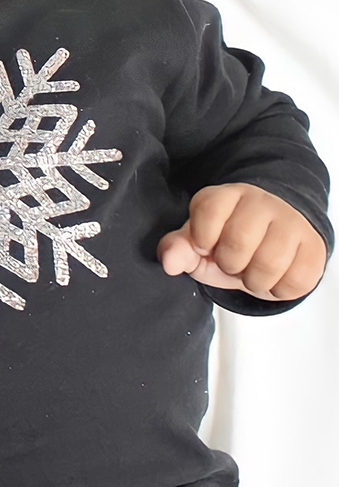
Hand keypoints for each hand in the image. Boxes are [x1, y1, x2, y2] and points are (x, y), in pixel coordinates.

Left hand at [158, 183, 326, 301]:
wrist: (272, 242)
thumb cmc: (229, 242)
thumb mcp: (198, 245)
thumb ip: (178, 249)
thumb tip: (170, 262)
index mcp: (226, 196)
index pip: (208, 210)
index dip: (202, 239)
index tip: (205, 245)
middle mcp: (261, 202)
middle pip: (239, 241)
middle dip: (229, 263)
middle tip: (232, 262)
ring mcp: (292, 222)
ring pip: (269, 264)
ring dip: (254, 280)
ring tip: (252, 271)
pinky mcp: (315, 247)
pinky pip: (296, 281)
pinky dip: (279, 290)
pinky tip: (274, 277)